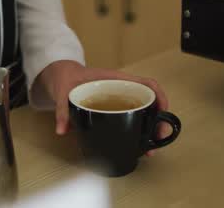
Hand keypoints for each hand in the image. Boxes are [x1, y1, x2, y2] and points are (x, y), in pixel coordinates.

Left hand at [36, 61, 168, 155]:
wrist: (60, 76)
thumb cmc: (67, 77)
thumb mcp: (63, 90)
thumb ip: (63, 108)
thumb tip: (62, 129)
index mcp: (115, 79)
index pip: (145, 83)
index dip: (159, 95)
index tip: (162, 110)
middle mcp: (121, 90)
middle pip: (149, 102)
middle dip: (158, 120)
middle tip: (158, 138)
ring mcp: (118, 100)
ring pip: (142, 113)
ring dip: (149, 129)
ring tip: (149, 148)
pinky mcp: (113, 110)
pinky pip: (130, 118)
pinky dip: (137, 130)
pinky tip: (137, 144)